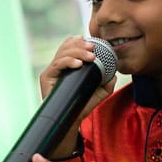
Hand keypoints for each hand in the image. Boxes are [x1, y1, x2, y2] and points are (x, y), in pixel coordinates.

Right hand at [39, 36, 116, 155]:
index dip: (80, 42)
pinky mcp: (46, 77)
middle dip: (80, 45)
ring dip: (77, 52)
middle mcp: (58, 66)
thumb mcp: (98, 93)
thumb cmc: (82, 105)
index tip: (93, 44)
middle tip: (93, 49)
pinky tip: (79, 64)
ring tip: (90, 57)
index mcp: (68, 65)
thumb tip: (114, 75)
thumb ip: (107, 83)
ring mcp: (52, 71)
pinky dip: (68, 61)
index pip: (70, 46)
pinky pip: (57, 64)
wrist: (71, 120)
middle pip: (66, 47)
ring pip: (62, 53)